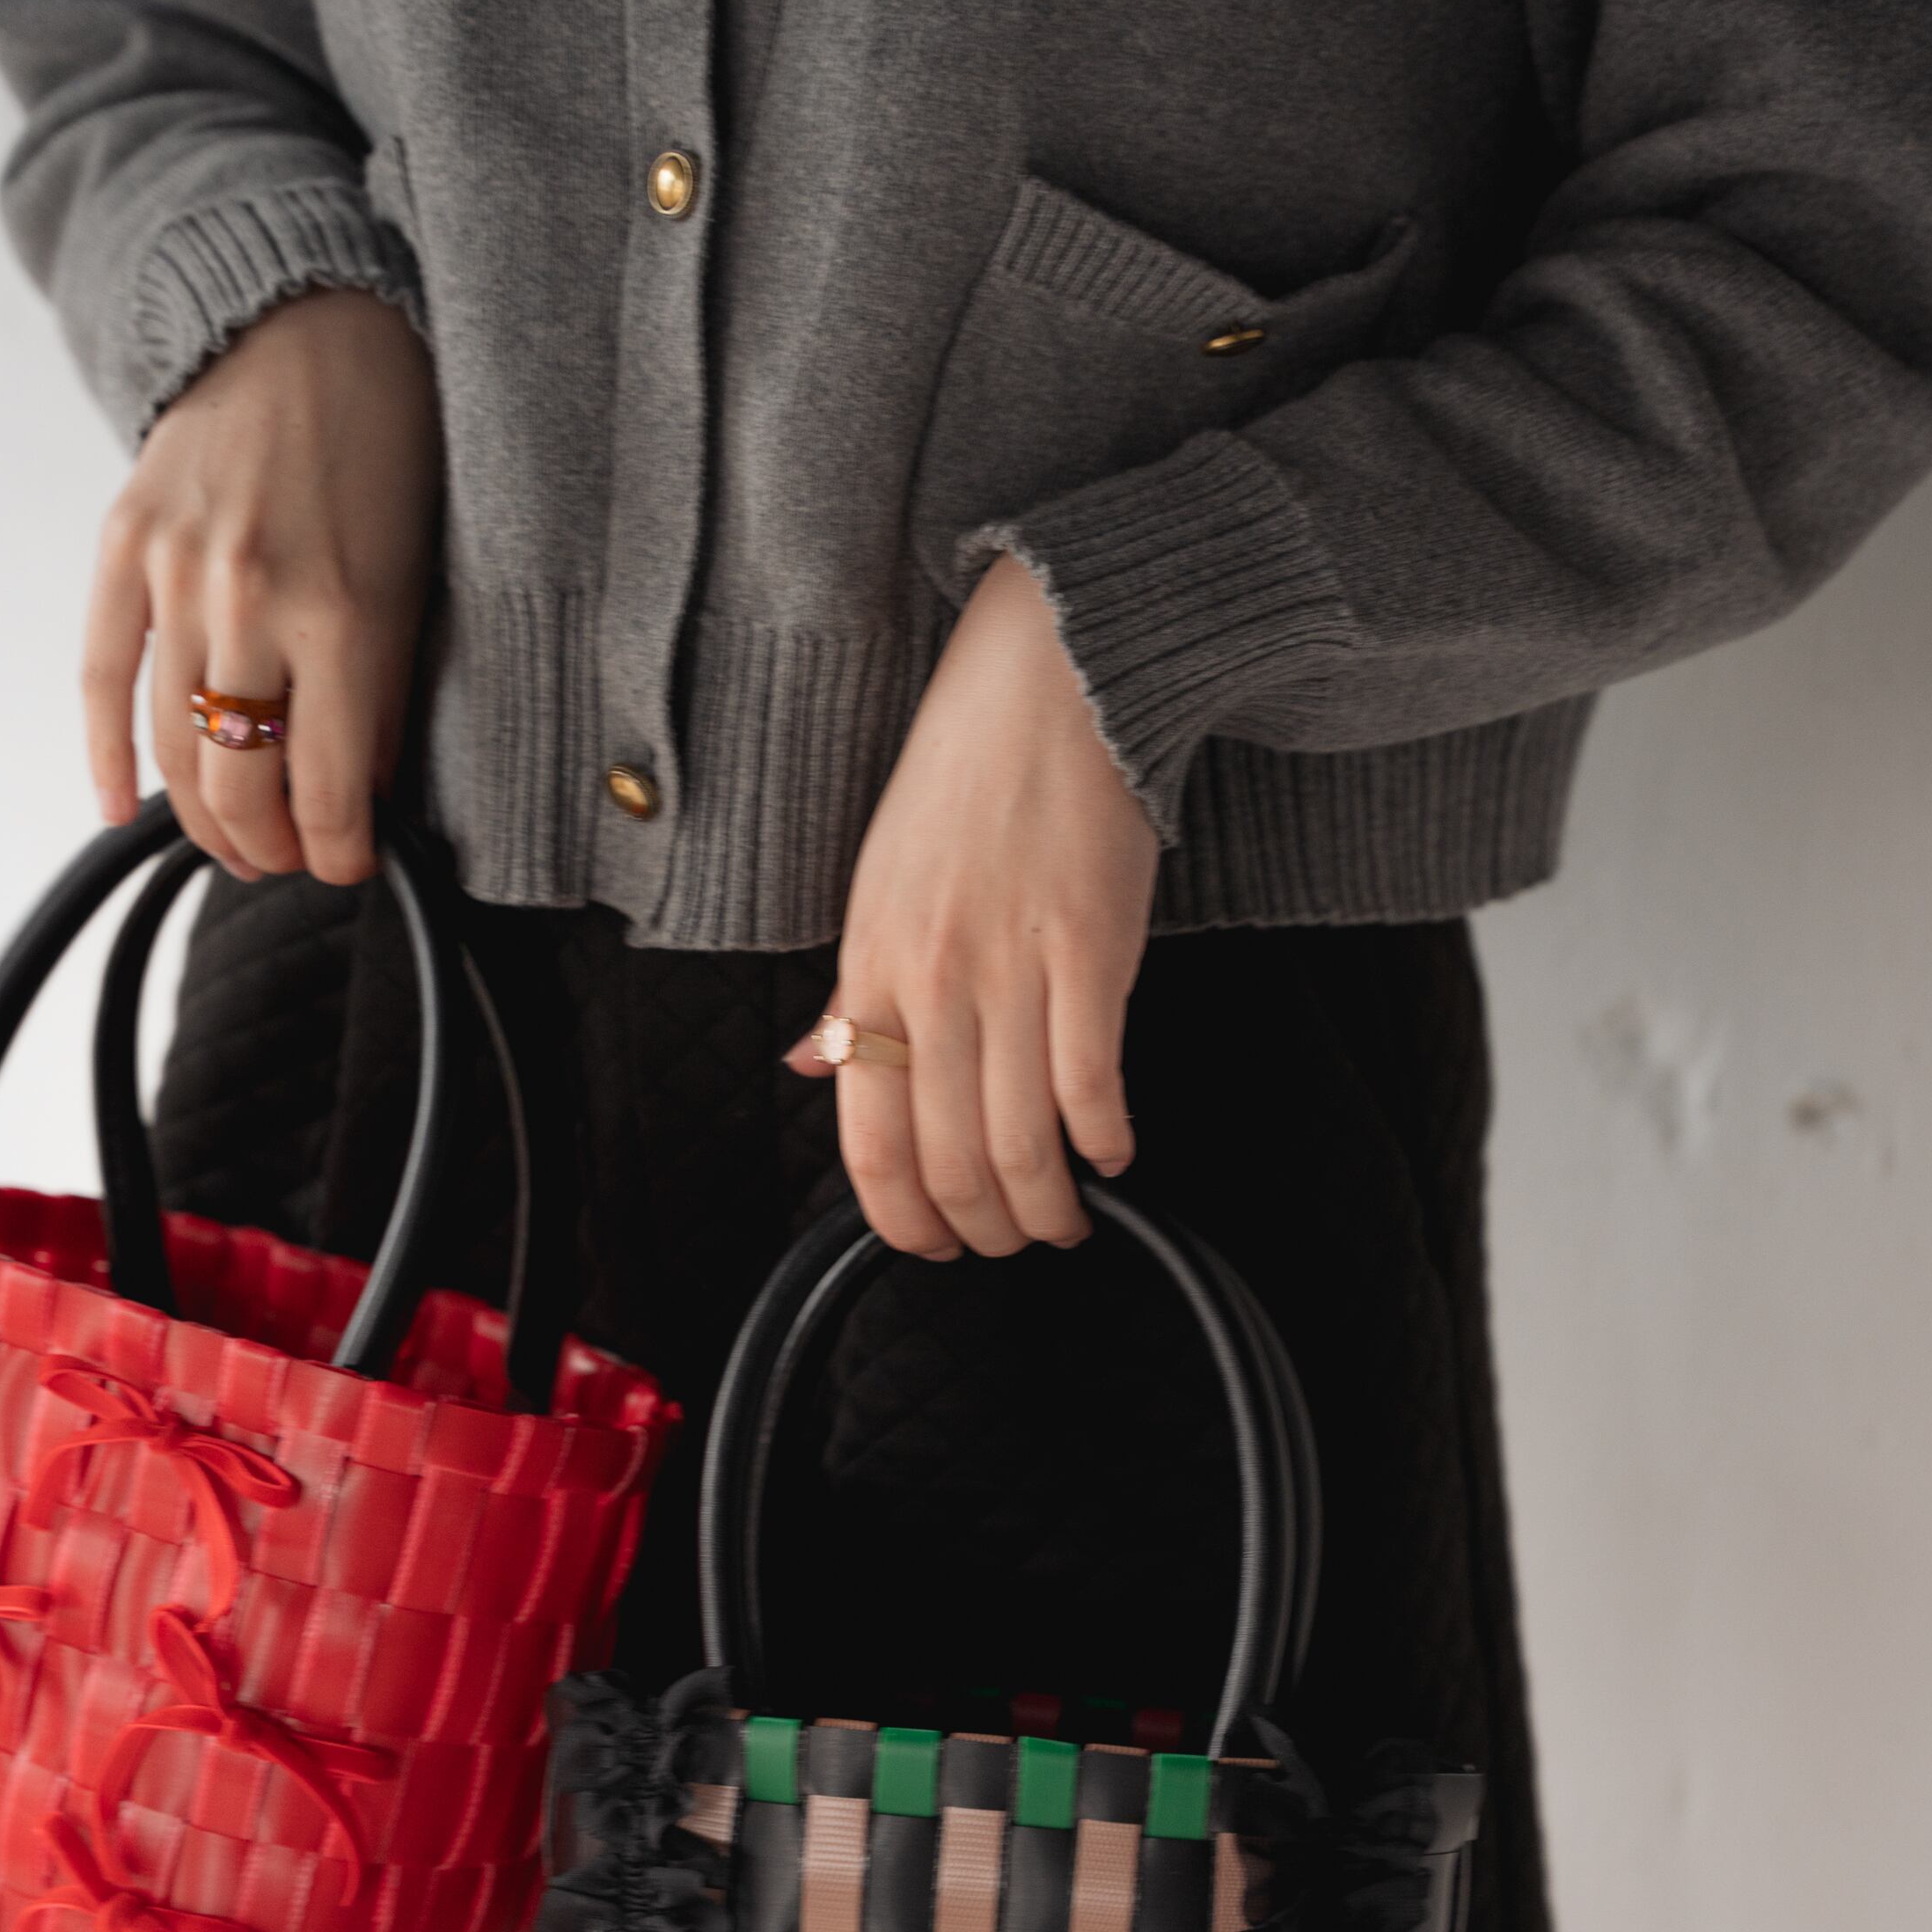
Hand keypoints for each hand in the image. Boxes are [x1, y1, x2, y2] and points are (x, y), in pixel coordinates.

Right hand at [83, 286, 441, 882]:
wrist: (304, 326)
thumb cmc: (381, 446)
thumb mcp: (413, 580)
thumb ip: (384, 695)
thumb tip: (359, 795)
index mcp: (343, 615)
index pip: (329, 788)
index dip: (338, 852)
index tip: (349, 865)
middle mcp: (253, 601)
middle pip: (241, 781)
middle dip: (268, 846)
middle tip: (287, 860)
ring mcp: (177, 573)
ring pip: (173, 744)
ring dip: (203, 816)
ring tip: (235, 840)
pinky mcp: (124, 544)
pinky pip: (101, 675)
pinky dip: (110, 755)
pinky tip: (124, 808)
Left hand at [786, 550, 1160, 1256]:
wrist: (1048, 688)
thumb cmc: (966, 780)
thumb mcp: (879, 886)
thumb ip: (855, 990)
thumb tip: (816, 1063)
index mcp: (873, 967)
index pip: (870, 1139)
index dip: (901, 1217)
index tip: (932, 1244)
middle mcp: (934, 979)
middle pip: (951, 1159)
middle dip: (984, 1229)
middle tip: (1011, 1242)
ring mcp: (1012, 967)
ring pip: (1022, 1144)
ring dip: (1048, 1206)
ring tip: (1066, 1218)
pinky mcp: (1091, 951)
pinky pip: (1091, 1085)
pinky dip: (1106, 1141)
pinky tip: (1114, 1153)